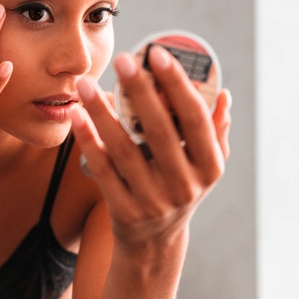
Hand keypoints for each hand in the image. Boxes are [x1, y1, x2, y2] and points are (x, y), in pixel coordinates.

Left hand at [72, 44, 230, 248]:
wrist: (154, 244)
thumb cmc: (179, 189)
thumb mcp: (204, 168)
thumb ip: (214, 132)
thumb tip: (222, 93)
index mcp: (209, 167)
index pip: (195, 119)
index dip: (178, 85)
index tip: (158, 54)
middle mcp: (184, 185)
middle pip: (159, 130)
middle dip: (140, 91)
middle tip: (123, 58)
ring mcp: (152, 201)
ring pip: (123, 150)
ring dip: (102, 113)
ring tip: (86, 84)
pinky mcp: (123, 211)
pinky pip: (102, 170)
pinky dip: (88, 142)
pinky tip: (76, 116)